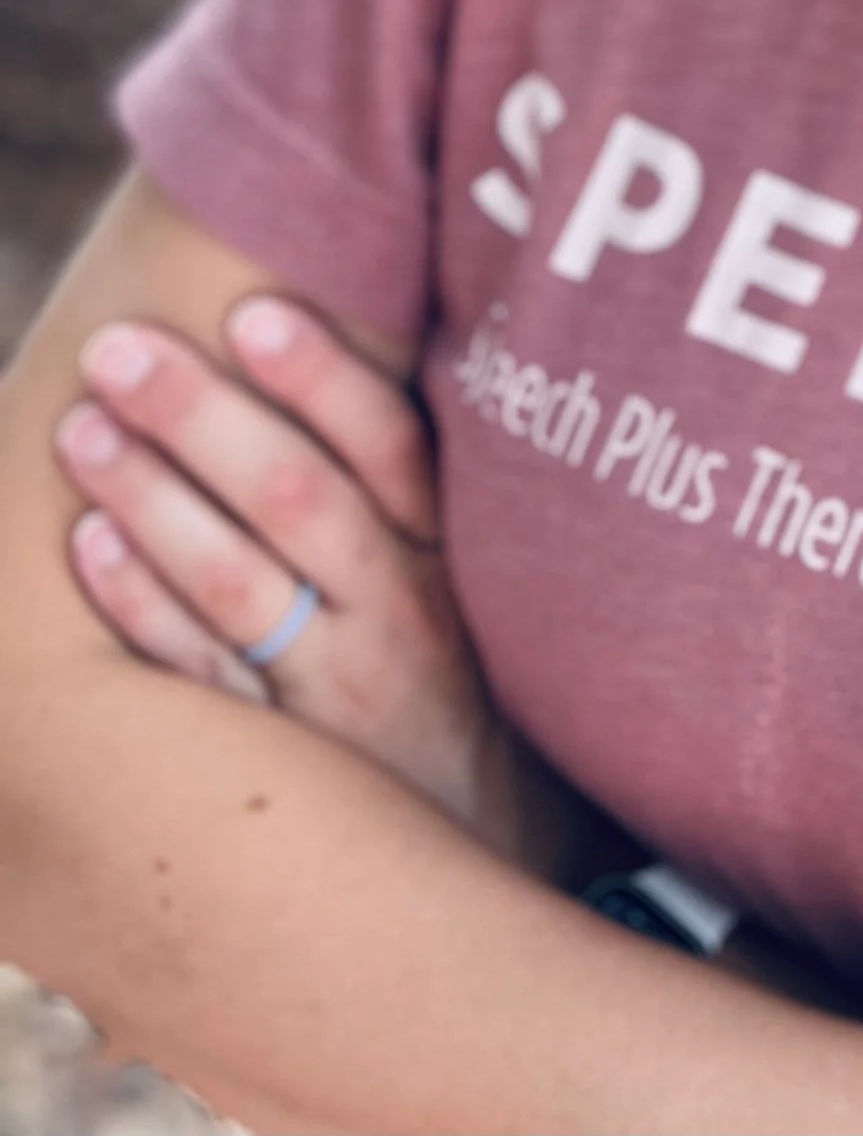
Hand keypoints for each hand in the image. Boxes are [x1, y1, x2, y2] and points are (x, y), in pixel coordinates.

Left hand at [51, 298, 525, 852]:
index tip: (253, 311)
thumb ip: (416, 489)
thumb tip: (353, 347)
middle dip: (203, 417)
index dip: (324, 378)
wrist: (484, 847)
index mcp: (450, 558)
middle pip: (298, 500)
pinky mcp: (275, 764)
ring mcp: (333, 695)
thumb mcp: (472, 581)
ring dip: (152, 498)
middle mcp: (397, 619)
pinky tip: (86, 546)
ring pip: (236, 584)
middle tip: (120, 349)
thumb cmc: (458, 673)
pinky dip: (141, 610)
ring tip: (82, 429)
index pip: (392, 448)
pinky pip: (198, 678)